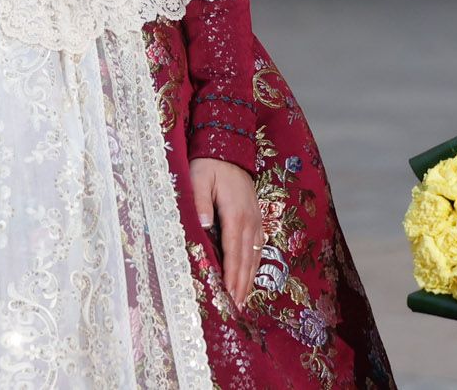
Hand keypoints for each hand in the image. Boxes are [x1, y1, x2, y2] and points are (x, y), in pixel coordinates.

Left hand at [191, 156, 259, 308]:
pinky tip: (250, 277)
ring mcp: (255, 220)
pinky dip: (254, 265)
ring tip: (243, 301)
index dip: (231, 275)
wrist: (229, 149)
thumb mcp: (199, 178)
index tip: (228, 294)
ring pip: (254, 256)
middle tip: (236, 308)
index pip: (233, 251)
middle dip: (241, 285)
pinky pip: (257, 247)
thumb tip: (203, 225)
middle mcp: (249, 221)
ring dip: (249, 279)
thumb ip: (200, 202)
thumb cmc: (210, 165)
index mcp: (235, 214)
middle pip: (246, 259)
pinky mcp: (255, 219)